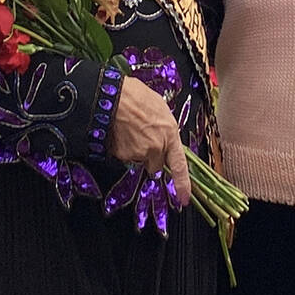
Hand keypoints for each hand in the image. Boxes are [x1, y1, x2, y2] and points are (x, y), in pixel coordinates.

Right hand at [107, 77, 190, 205]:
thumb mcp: (158, 107)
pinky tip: (119, 131)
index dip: (183, 184)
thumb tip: (164, 134)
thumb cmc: (135, 95)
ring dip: (135, 149)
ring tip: (129, 127)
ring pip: (138, 159)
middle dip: (151, 156)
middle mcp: (156, 147)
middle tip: (142, 137)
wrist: (111, 95)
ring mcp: (138, 153)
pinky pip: (123, 156)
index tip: (184, 199)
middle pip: (155, 164)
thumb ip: (164, 127)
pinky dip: (121, 147)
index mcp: (169, 134)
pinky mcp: (122, 155)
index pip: (179, 165)